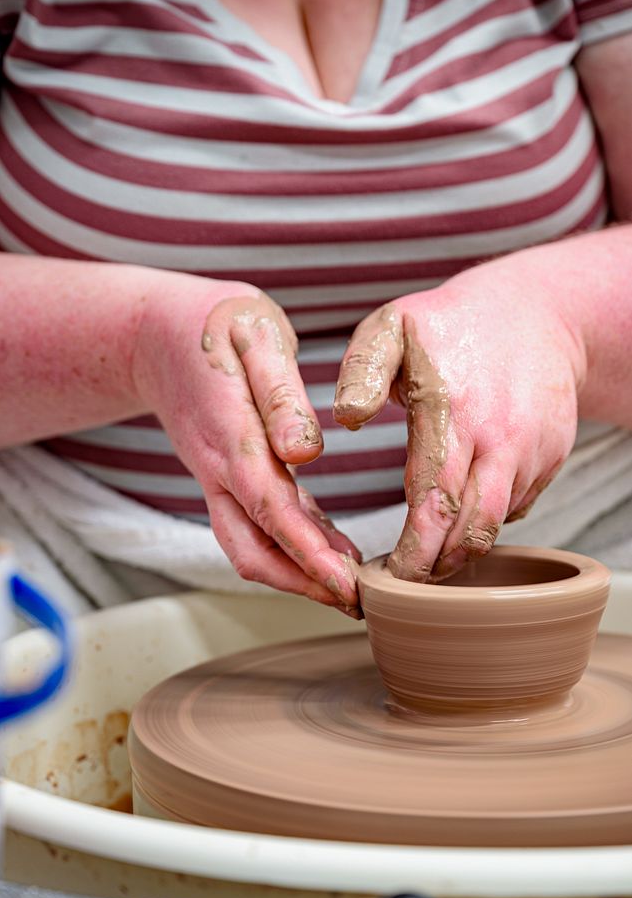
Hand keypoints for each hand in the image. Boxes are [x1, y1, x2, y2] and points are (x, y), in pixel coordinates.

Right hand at [133, 274, 360, 612]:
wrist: (154, 331)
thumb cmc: (214, 323)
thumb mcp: (254, 334)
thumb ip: (280, 393)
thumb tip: (307, 452)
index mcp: (230, 431)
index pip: (269, 506)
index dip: (307, 551)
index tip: (346, 584)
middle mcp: (216, 466)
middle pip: (252, 548)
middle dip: (302, 584)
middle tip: (357, 603)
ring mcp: (214, 477)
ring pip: (248, 546)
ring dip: (294, 575)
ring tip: (349, 588)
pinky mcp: (222, 477)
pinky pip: (253, 525)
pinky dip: (290, 547)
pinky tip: (328, 551)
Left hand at [333, 258, 585, 580]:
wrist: (537, 310)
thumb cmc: (448, 323)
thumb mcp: (392, 327)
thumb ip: (362, 372)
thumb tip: (346, 421)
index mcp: (452, 409)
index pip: (434, 501)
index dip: (413, 552)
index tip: (388, 577)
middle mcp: (500, 438)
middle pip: (471, 530)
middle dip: (436, 568)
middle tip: (404, 587)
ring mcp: (532, 451)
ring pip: (497, 524)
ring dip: (462, 552)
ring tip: (427, 562)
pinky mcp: (552, 457)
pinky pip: (517, 506)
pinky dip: (486, 521)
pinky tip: (458, 517)